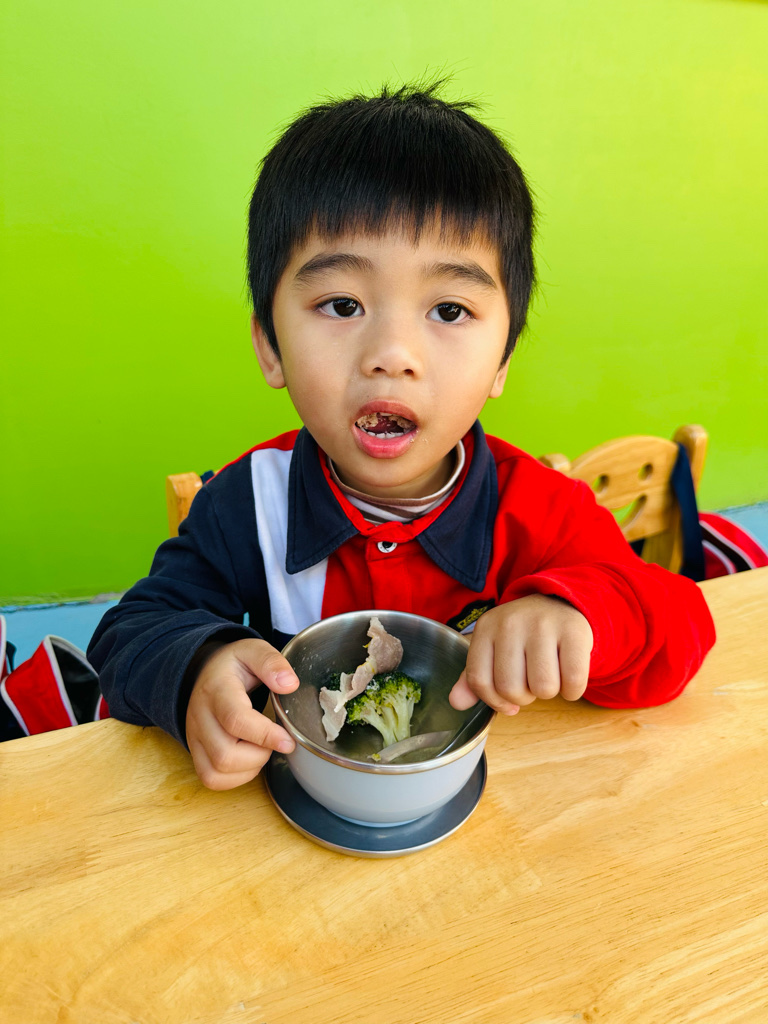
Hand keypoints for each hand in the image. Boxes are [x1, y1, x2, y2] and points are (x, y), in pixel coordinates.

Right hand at [186, 638, 298, 789]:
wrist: (203, 672)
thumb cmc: (232, 665)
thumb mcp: (253, 650)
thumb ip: (271, 663)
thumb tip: (290, 684)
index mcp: (217, 690)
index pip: (235, 719)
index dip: (264, 735)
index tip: (288, 740)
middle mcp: (200, 717)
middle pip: (224, 755)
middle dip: (260, 754)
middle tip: (276, 740)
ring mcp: (194, 737)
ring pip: (216, 772)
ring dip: (249, 767)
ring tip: (263, 747)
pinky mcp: (195, 752)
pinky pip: (212, 779)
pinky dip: (237, 777)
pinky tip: (250, 759)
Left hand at [449, 595, 592, 712]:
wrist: (560, 602)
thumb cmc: (523, 634)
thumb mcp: (493, 648)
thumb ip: (474, 676)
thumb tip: (457, 703)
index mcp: (486, 627)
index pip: (479, 680)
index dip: (494, 701)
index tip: (508, 702)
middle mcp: (511, 622)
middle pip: (510, 688)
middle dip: (524, 697)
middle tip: (531, 681)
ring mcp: (543, 625)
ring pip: (543, 688)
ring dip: (548, 692)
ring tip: (549, 673)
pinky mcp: (574, 632)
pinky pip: (573, 682)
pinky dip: (572, 690)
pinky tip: (567, 674)